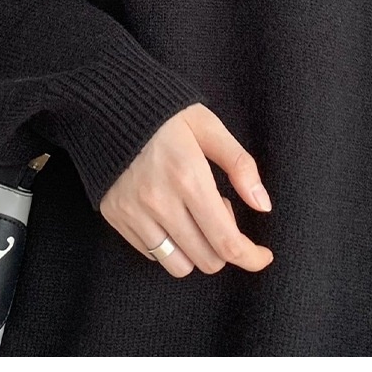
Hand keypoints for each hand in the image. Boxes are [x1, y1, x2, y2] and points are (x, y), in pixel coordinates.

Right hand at [99, 103, 273, 277]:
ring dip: (196, 251)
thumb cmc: (166, 115)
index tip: (263, 256)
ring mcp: (134, 212)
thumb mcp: (208, 127)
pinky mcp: (116, 216)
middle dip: (225, 247)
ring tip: (193, 214)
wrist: (109, 105)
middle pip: (207, 260)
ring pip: (179, 266)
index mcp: (189, 178)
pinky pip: (152, 254)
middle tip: (220, 210)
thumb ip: (240, 165)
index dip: (250, 257)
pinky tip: (170, 214)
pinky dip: (169, 244)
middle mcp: (160, 202)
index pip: (226, 241)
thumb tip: (263, 205)